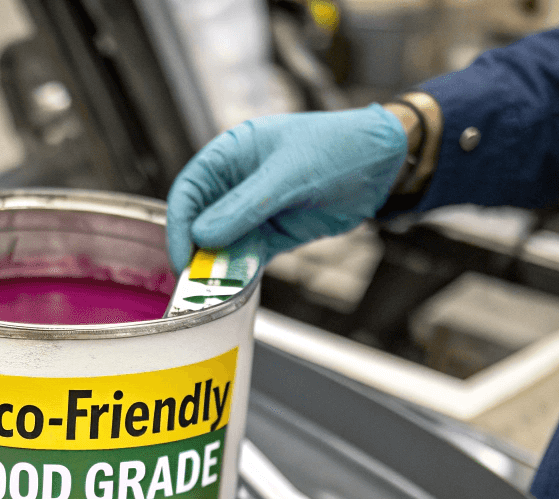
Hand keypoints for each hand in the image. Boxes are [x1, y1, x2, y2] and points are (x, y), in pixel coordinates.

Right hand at [166, 105, 407, 271]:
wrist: (379, 165)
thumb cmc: (337, 148)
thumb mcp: (289, 174)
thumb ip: (245, 205)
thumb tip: (203, 235)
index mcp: (231, 156)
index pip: (189, 191)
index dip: (179, 225)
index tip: (181, 255)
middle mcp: (235, 185)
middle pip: (199, 223)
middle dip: (194, 252)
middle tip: (194, 281)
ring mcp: (252, 213)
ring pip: (220, 246)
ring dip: (215, 268)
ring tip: (213, 290)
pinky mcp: (270, 236)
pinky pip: (245, 259)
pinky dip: (238, 274)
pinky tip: (235, 287)